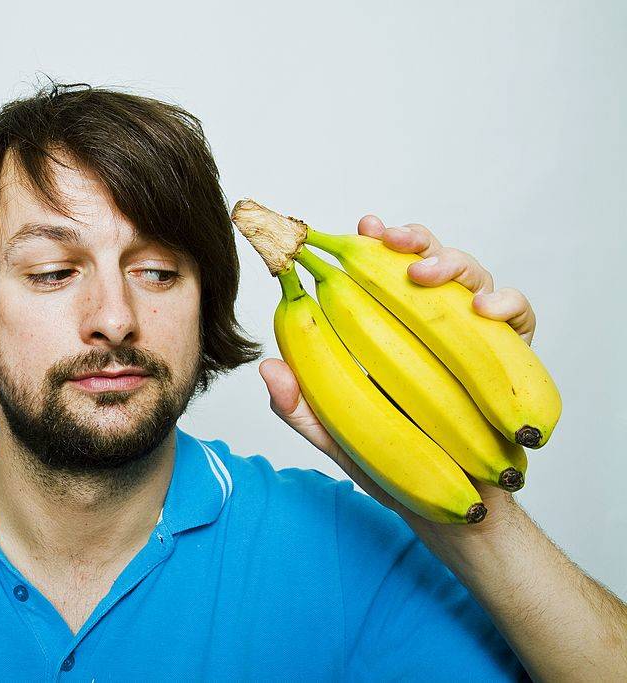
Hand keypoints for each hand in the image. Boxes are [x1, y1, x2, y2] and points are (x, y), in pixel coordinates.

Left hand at [259, 216, 534, 529]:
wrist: (450, 507)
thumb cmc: (392, 463)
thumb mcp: (336, 436)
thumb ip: (300, 408)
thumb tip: (267, 370)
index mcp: (386, 329)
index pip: (377, 272)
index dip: (370, 243)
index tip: (358, 229)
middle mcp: (429, 321)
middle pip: (425, 258)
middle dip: (410, 239)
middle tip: (389, 242)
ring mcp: (471, 334)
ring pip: (469, 273)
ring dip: (449, 262)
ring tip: (424, 275)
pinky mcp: (509, 354)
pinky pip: (517, 314)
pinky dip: (505, 301)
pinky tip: (485, 310)